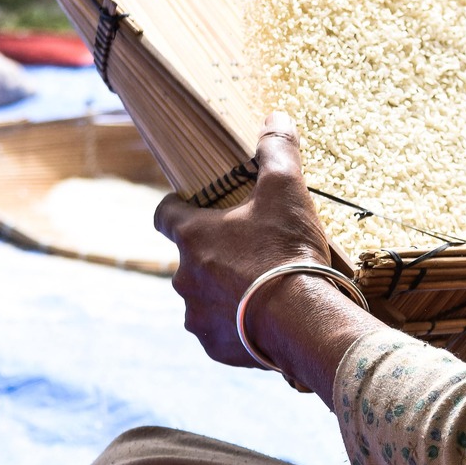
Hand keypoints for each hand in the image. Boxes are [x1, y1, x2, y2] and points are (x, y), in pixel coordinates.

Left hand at [154, 111, 332, 367]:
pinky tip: (263, 318)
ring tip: (260, 288)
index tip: (193, 206)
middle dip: (213, 253)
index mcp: (192, 236)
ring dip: (223, 290)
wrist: (301, 321)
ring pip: (202, 296)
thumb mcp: (286, 189)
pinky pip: (219, 330)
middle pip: (189, 258)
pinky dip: (235, 324)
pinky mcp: (215, 346)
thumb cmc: (286, 250)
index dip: (177, 208)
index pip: (164, 215)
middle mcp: (184, 277)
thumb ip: (276, 150)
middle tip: (250, 249)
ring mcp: (196, 315)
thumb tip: (274, 117)